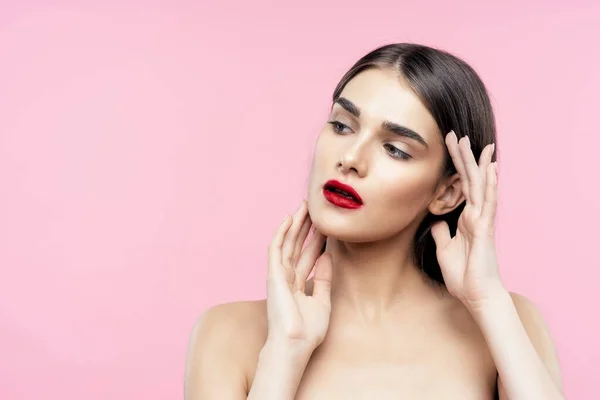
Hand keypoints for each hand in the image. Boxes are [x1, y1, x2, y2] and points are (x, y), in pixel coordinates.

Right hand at [266, 200, 332, 351]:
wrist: (294, 345)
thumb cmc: (307, 331)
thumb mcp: (323, 301)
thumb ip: (324, 278)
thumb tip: (327, 256)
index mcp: (298, 284)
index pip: (309, 255)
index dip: (317, 239)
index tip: (326, 225)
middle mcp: (287, 277)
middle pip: (298, 245)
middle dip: (306, 226)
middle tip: (314, 208)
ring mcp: (279, 275)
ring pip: (288, 243)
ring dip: (296, 224)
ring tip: (304, 206)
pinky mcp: (273, 275)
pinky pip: (276, 249)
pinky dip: (282, 233)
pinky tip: (289, 219)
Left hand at [431, 131, 503, 309]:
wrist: (475, 295)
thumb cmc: (463, 275)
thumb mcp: (444, 249)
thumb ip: (443, 232)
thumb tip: (438, 219)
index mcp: (466, 219)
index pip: (461, 186)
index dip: (455, 166)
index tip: (450, 146)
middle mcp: (476, 215)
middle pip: (469, 180)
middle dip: (463, 157)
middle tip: (456, 134)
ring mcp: (482, 220)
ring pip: (479, 186)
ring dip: (478, 164)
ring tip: (478, 143)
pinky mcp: (485, 229)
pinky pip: (487, 202)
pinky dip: (488, 184)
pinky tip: (491, 168)